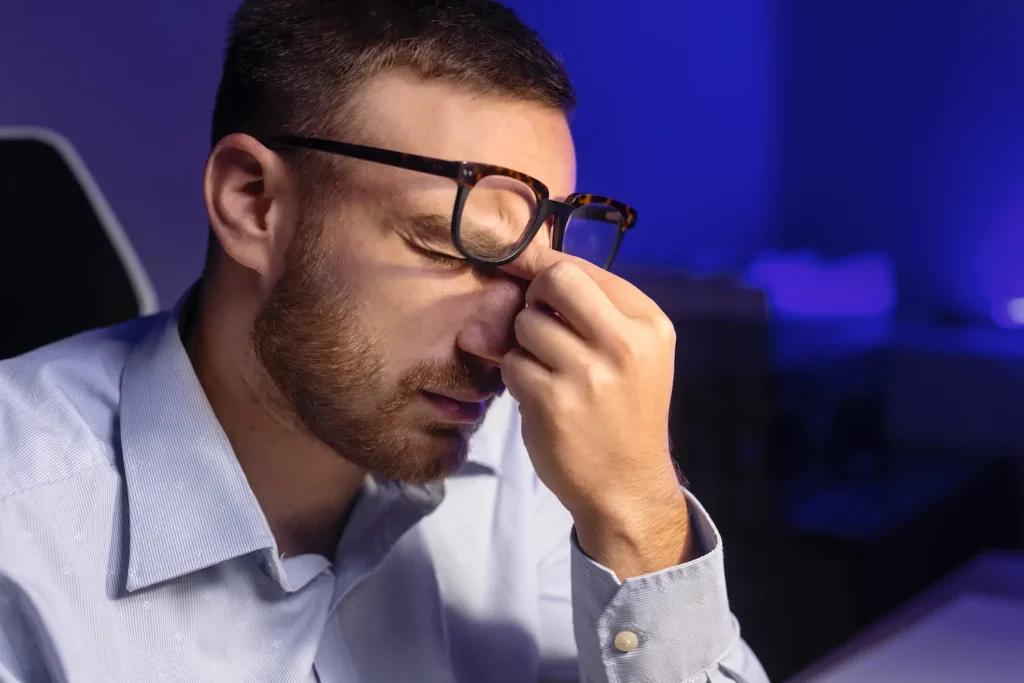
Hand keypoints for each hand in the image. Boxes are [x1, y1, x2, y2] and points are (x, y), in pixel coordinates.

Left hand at [498, 248, 693, 577]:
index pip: (583, 268)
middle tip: (537, 324)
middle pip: (555, 280)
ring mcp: (589, 373)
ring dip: (523, 344)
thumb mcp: (631, 354)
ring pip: (526, 323)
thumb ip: (591, 309)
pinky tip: (539, 396)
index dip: (544, 266)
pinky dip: (515, 377)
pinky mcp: (554, 402)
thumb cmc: (623, 412)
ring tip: (546, 371)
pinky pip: (511, 363)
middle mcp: (624, 343)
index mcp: (647, 323)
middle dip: (534, 297)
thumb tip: (528, 259)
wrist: (627, 485)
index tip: (523, 271)